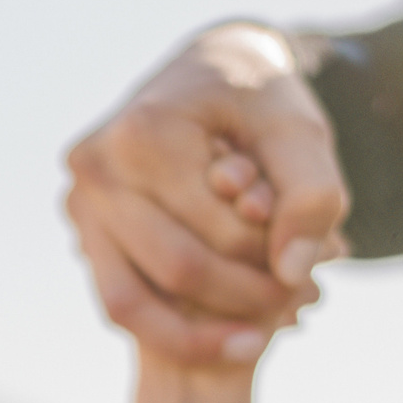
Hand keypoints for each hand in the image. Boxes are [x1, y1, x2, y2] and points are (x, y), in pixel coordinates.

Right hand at [66, 22, 348, 365]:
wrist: (208, 67)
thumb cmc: (257, 97)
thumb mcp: (300, 129)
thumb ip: (311, 193)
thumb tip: (292, 272)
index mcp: (144, 135)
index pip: (222, 234)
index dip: (276, 259)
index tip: (323, 258)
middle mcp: (96, 170)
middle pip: (178, 270)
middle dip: (244, 296)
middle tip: (300, 299)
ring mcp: (79, 202)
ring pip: (133, 306)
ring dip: (201, 332)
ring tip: (259, 335)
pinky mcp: (81, 228)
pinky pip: (119, 303)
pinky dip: (170, 328)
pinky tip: (222, 333)